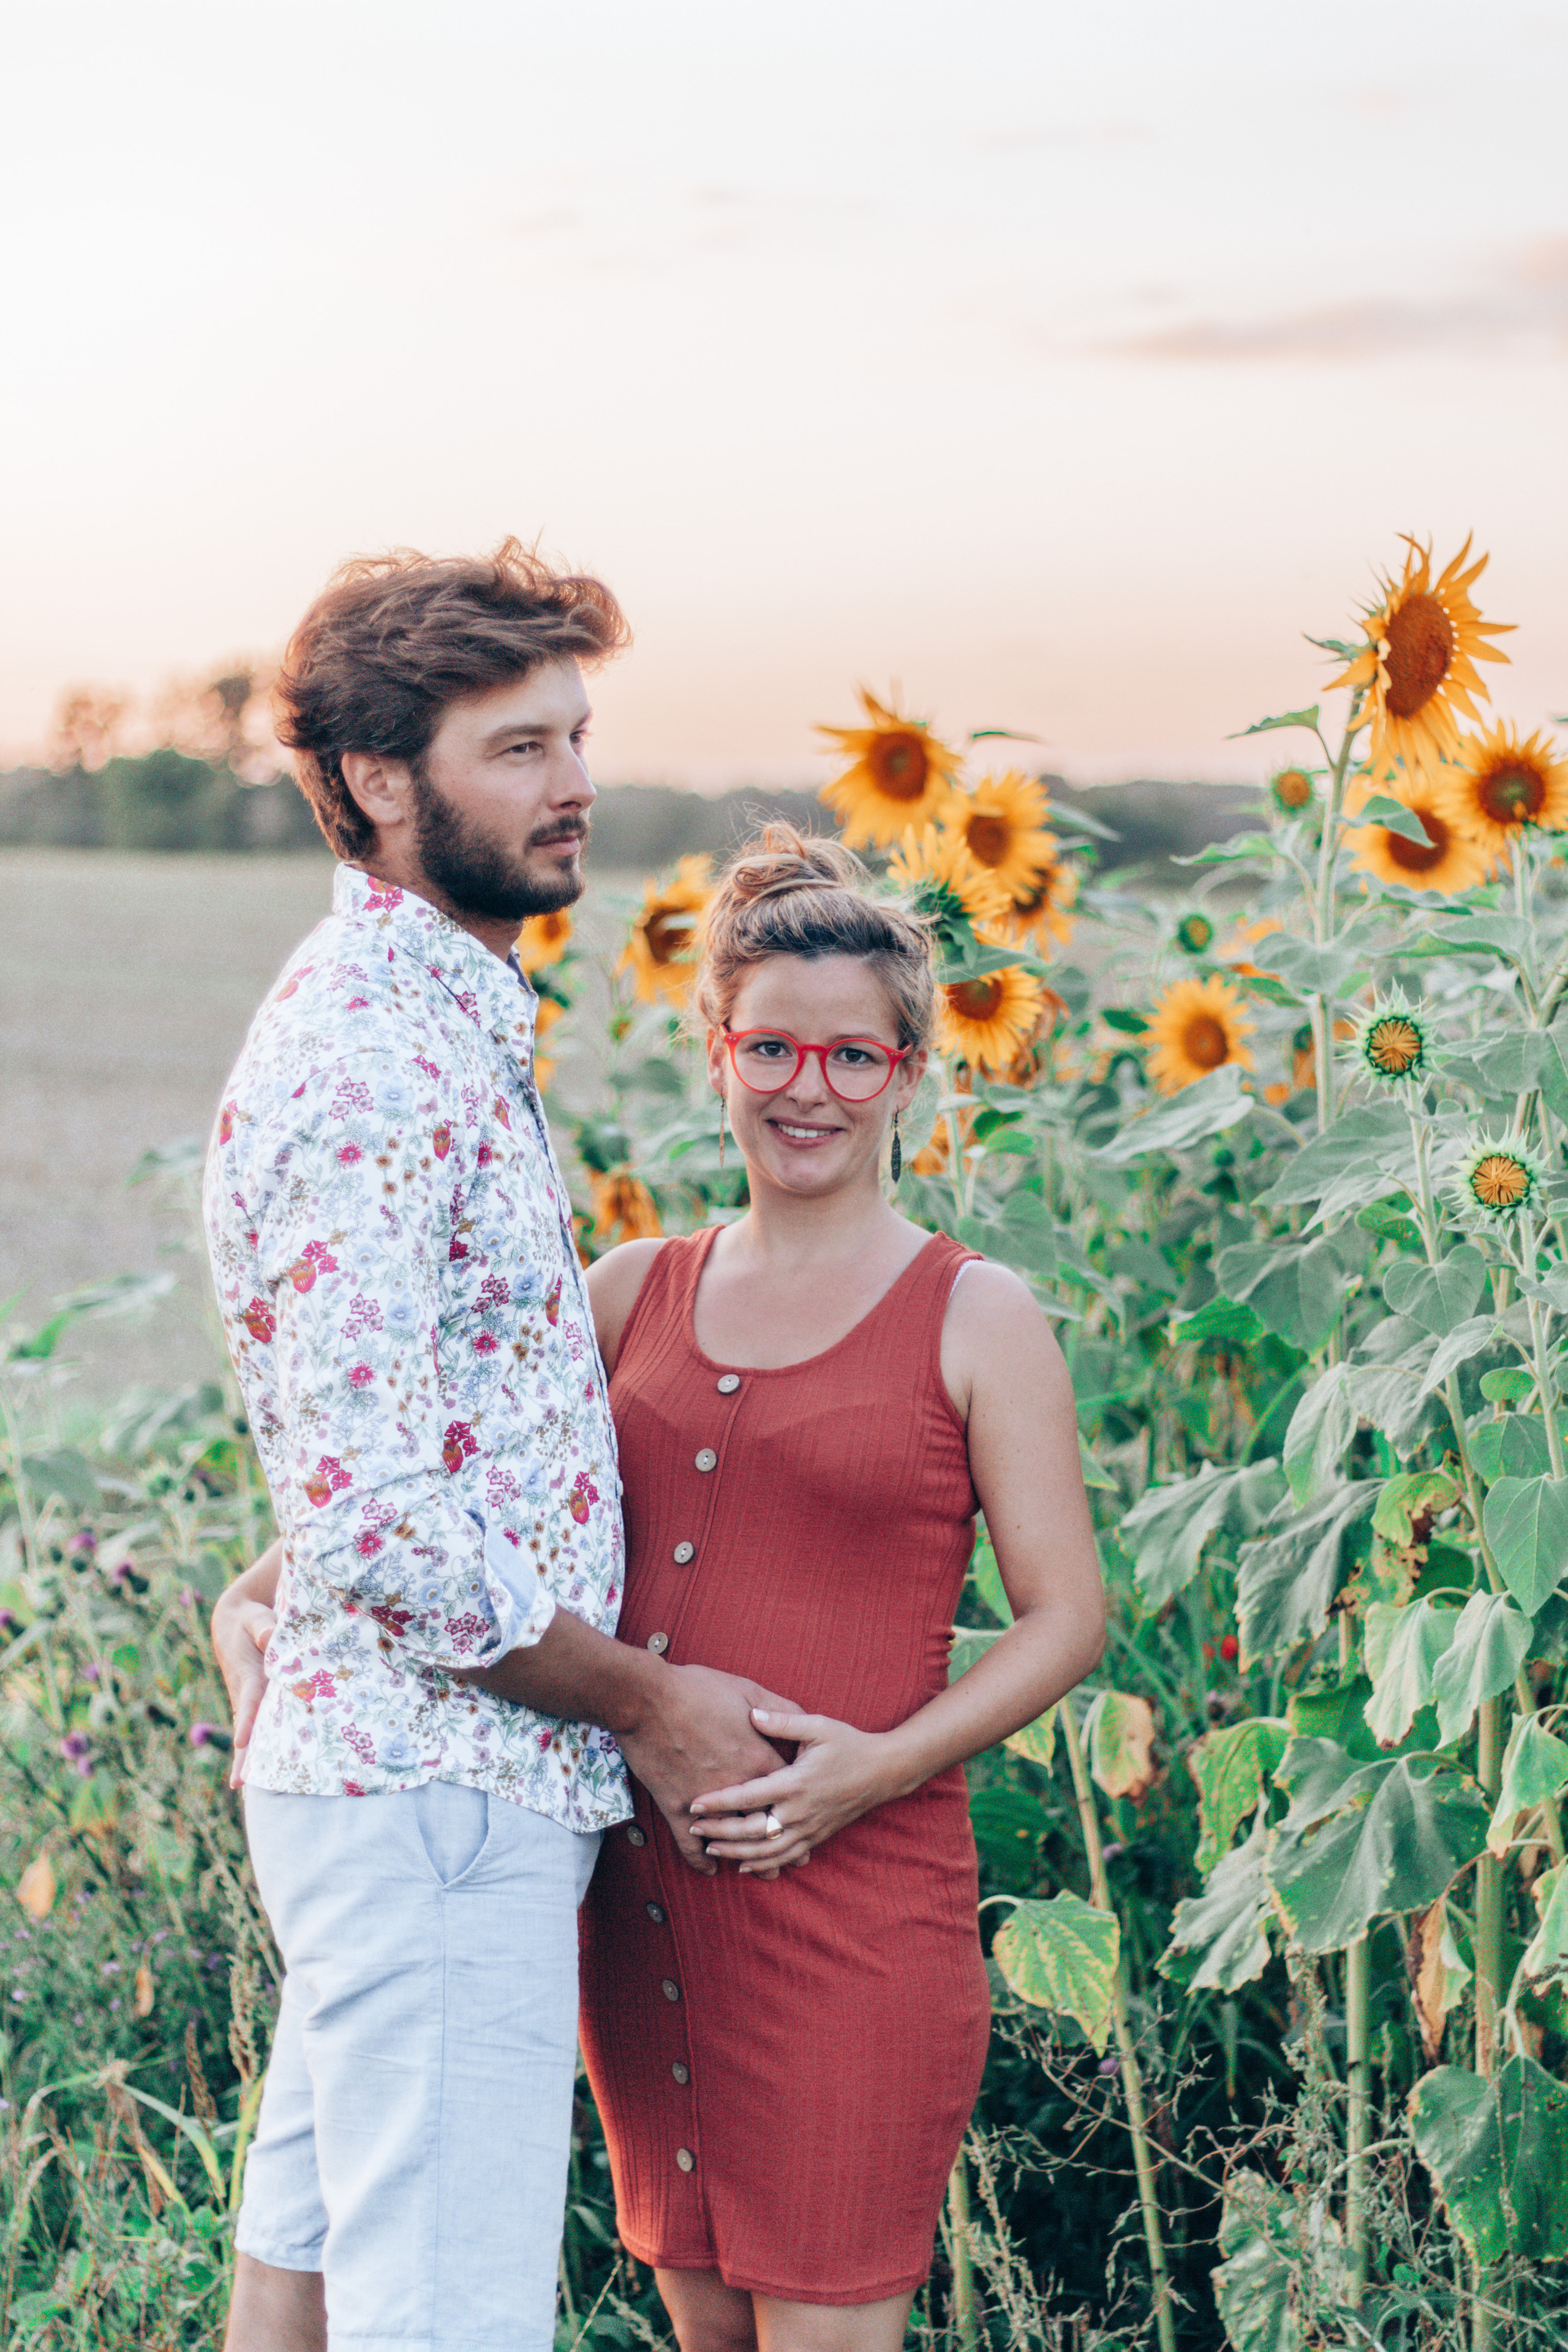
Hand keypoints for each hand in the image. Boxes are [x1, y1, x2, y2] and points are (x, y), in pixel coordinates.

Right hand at [211, 1591, 275, 1789]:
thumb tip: (270, 1634)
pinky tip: (261, 1774)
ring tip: (247, 1790)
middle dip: (244, 1756)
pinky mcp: (253, 1703)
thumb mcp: (254, 1617)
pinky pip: (257, 1728)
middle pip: (247, 1729)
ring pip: (251, 1734)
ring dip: (249, 1759)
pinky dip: (256, 1750)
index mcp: (248, 1675)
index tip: (242, 1742)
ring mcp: (247, 1701)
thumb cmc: (249, 1619)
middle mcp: (246, 1693)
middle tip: (239, 1784)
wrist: (232, 1623)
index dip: (248, 1721)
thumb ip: (263, 1625)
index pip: (250, 1701)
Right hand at [617, 1665, 797, 1875]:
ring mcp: (707, 1801)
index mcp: (758, 1757)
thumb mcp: (747, 1690)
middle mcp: (738, 1785)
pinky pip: (691, 1844)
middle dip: (786, 1843)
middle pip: (769, 1822)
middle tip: (798, 1861)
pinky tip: (709, 1869)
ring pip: (735, 1840)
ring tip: (766, 1873)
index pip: (789, 1788)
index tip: (813, 1816)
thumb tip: (799, 1714)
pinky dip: (700, 1860)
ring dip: (752, 1859)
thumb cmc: (698, 1689)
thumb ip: (776, 1707)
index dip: (802, 1804)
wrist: (648, 1698)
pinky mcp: (677, 1807)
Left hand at [689, 1707, 897, 1872]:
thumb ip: (782, 1722)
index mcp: (796, 1782)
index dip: (719, 1802)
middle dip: (720, 1831)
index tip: (694, 1804)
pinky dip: (762, 1864)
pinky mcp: (816, 1837)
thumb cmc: (848, 1744)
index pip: (749, 1796)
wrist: (883, 1772)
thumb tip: (751, 1714)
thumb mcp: (818, 1726)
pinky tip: (742, 1866)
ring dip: (736, 1852)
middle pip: (752, 1830)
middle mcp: (800, 1811)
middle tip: (693, 1828)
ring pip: (766, 1851)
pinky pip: (785, 1857)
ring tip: (710, 1848)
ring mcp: (809, 1828)